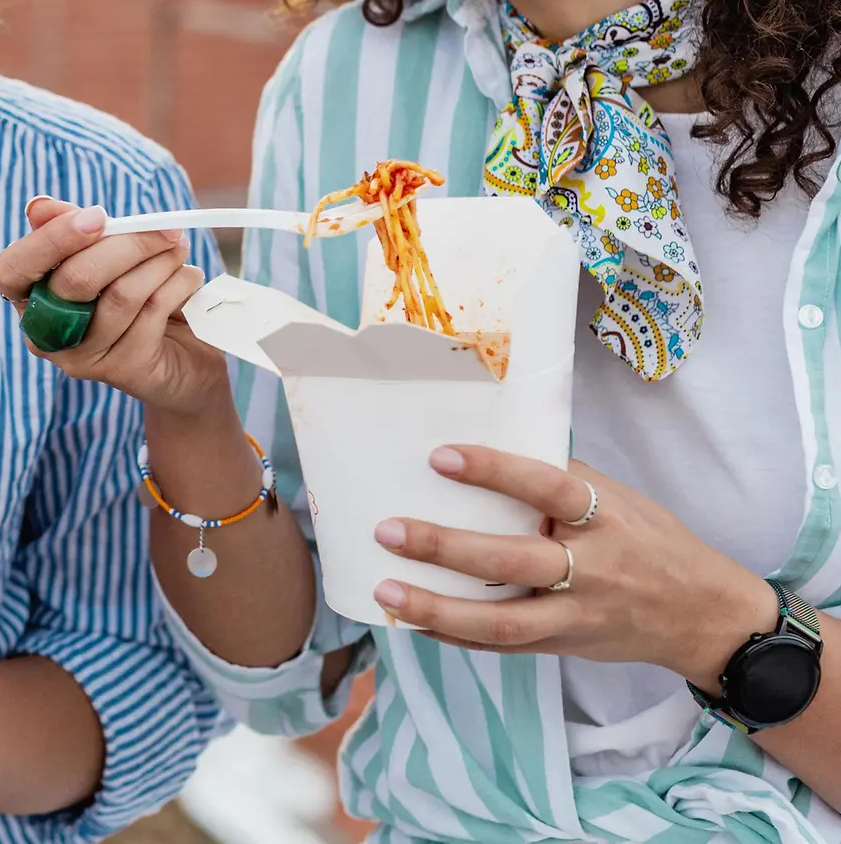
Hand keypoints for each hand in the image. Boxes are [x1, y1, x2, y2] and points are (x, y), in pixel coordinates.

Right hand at [0, 196, 228, 417]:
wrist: (181, 358)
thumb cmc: (134, 293)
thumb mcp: (105, 256)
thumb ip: (75, 229)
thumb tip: (40, 206)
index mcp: (28, 298)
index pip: (11, 269)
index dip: (50, 239)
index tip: (98, 216)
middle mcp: (45, 334)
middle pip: (76, 278)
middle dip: (129, 243)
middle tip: (165, 228)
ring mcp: (83, 357)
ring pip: (122, 294)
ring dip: (161, 261)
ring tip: (179, 249)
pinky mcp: (123, 370)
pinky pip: (153, 312)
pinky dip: (179, 284)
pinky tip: (189, 278)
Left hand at [370, 445, 776, 687]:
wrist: (703, 616)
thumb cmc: (649, 540)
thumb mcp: (619, 498)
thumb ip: (562, 478)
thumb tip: (492, 442)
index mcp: (606, 518)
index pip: (548, 486)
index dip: (495, 470)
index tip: (440, 455)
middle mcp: (593, 570)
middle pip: (514, 562)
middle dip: (447, 547)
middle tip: (388, 530)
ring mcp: (577, 616)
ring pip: (503, 622)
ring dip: (438, 608)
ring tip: (386, 591)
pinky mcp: (564, 647)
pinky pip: (503, 647)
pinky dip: (455, 634)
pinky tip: (412, 620)